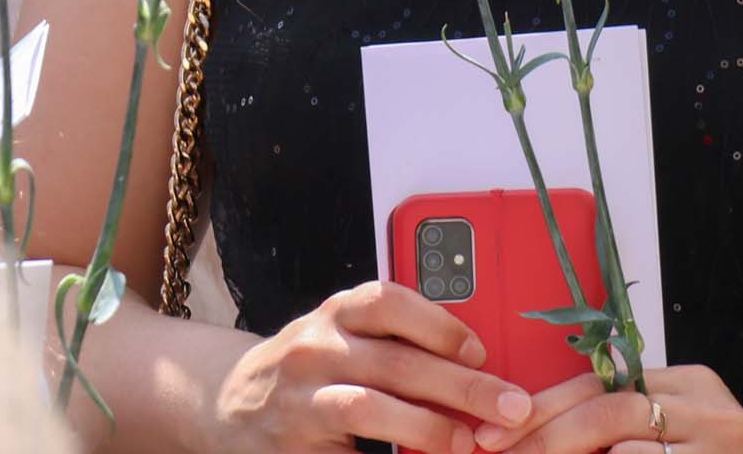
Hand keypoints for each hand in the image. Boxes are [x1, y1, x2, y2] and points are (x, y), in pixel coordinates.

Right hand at [214, 281, 537, 453]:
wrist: (231, 407)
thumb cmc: (310, 370)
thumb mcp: (342, 339)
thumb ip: (393, 343)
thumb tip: (475, 364)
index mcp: (335, 316)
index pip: (388, 303)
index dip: (441, 324)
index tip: (482, 350)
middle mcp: (313, 350)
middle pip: (395, 362)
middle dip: (461, 386)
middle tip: (511, 407)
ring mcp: (299, 400)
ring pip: (368, 408)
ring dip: (427, 428)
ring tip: (466, 444)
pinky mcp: (293, 446)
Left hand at [478, 364, 742, 453]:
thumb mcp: (679, 421)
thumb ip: (625, 417)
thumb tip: (540, 427)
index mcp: (689, 382)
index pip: (601, 383)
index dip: (544, 408)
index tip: (500, 433)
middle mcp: (706, 408)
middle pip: (607, 412)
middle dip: (546, 438)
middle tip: (503, 453)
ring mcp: (715, 447)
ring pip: (624, 453)